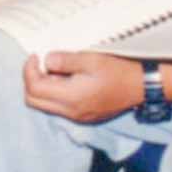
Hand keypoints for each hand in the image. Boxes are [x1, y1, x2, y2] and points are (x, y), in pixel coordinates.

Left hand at [23, 51, 142, 123]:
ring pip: (44, 105)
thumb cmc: (117, 70)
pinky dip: (54, 92)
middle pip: (34, 100)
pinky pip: (58, 107)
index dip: (28, 70)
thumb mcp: (89, 59)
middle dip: (31, 80)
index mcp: (71, 98)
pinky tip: (66, 78)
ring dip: (43, 87)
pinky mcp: (84, 115)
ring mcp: (78, 116)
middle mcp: (71, 112)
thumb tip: (46, 61)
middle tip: (40, 62)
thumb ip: (64, 60)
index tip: (35, 55)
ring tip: (56, 69)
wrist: (142, 86)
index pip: (34, 88)